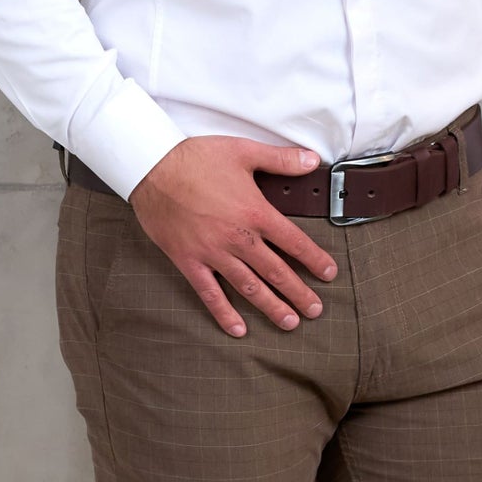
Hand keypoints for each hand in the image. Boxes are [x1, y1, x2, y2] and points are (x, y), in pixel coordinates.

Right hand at [129, 136, 339, 336]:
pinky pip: (209, 293)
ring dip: (271, 306)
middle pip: (276, 272)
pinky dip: (224, 313)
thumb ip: (281, 159)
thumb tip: (312, 160)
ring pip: (249, 287)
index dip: (314, 260)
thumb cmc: (196, 157)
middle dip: (298, 293)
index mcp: (255, 212)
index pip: (294, 242)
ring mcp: (212, 253)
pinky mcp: (189, 261)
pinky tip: (238, 329)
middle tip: (315, 310)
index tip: (329, 274)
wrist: (151, 167)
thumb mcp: (244, 151)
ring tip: (289, 322)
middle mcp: (238, 238)